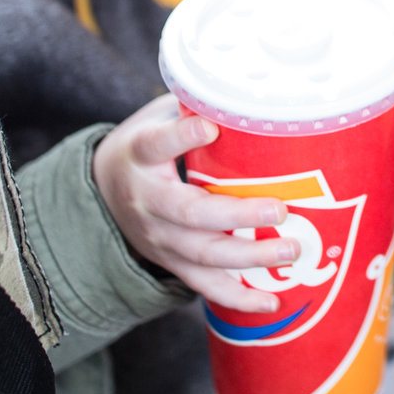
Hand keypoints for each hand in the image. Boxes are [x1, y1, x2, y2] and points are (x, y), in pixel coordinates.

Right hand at [92, 96, 292, 311]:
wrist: (103, 190)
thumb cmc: (148, 146)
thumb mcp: (156, 116)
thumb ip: (193, 106)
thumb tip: (249, 92)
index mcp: (140, 155)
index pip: (156, 145)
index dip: (181, 136)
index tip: (210, 126)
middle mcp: (147, 201)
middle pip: (190, 212)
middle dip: (237, 214)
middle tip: (280, 209)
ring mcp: (159, 238)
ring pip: (202, 254)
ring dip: (248, 257)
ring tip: (291, 251)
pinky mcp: (171, 262)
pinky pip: (204, 284)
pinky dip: (237, 297)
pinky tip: (271, 301)